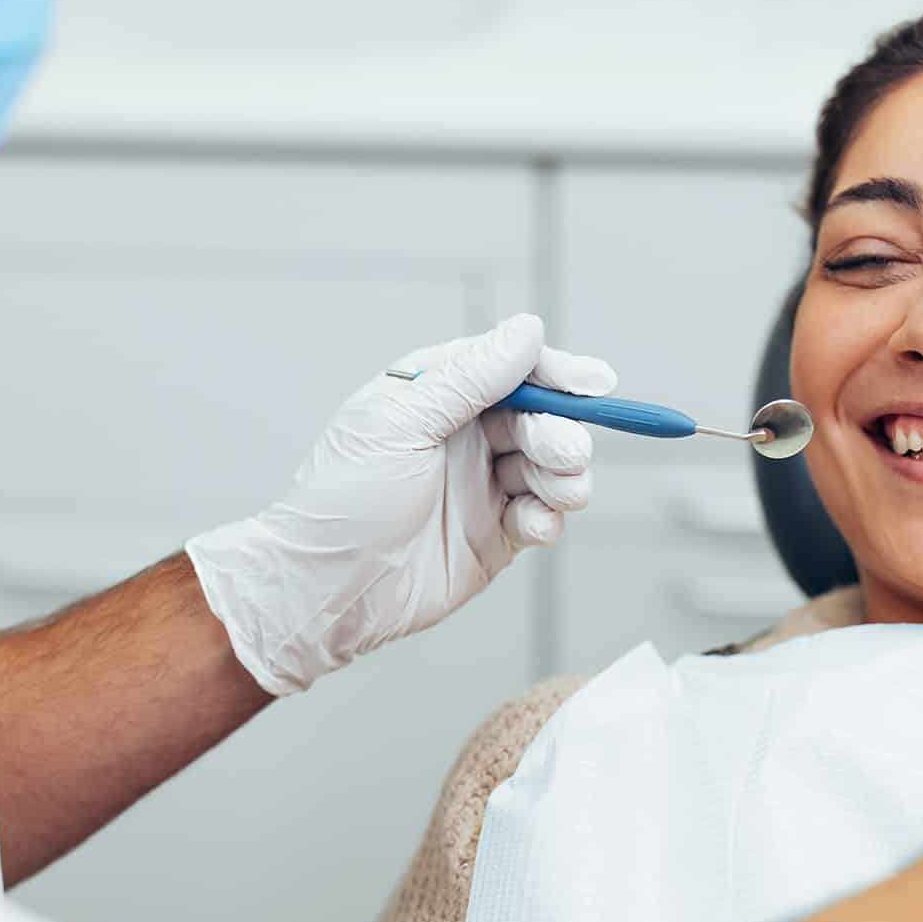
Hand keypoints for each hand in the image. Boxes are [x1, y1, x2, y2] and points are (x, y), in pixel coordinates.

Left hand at [187, 314, 615, 695]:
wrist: (326, 591)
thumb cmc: (343, 500)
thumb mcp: (402, 424)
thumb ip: (470, 378)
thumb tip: (527, 330)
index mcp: (436, 395)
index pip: (510, 367)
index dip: (556, 372)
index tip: (596, 383)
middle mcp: (463, 435)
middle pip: (540, 417)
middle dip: (561, 431)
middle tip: (564, 453)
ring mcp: (481, 487)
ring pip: (551, 467)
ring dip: (565, 475)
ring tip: (557, 492)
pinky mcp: (495, 536)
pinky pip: (542, 515)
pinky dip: (549, 517)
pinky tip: (532, 526)